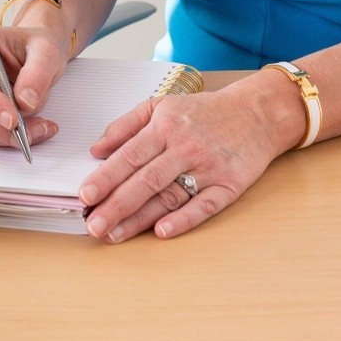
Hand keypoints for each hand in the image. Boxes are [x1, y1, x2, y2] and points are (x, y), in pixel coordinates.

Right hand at [0, 25, 68, 148]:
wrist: (35, 53)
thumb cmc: (34, 46)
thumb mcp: (46, 51)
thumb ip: (37, 73)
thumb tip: (25, 101)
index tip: (12, 119)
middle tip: (28, 132)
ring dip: (4, 135)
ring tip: (38, 129)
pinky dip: (5, 138)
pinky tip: (30, 131)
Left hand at [77, 76, 294, 241]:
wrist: (256, 113)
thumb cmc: (204, 111)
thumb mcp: (162, 105)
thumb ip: (126, 125)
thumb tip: (96, 149)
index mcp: (165, 125)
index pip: (130, 155)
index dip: (106, 177)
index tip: (85, 196)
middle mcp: (185, 146)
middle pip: (146, 180)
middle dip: (116, 204)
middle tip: (93, 226)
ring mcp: (208, 167)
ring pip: (169, 196)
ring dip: (140, 219)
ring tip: (114, 235)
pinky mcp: (229, 185)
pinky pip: (204, 206)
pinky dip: (183, 220)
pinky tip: (162, 232)